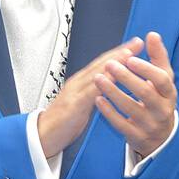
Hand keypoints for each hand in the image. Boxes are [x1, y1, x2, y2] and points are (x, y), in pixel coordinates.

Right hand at [38, 37, 145, 156]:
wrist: (41, 136)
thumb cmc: (62, 123)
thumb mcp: (82, 105)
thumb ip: (93, 95)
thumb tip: (108, 89)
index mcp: (80, 84)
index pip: (102, 64)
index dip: (119, 53)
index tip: (135, 46)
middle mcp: (77, 84)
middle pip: (101, 64)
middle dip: (120, 52)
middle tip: (137, 43)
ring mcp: (74, 93)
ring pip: (96, 74)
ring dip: (113, 63)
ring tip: (128, 54)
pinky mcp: (73, 105)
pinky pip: (90, 92)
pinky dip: (102, 83)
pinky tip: (112, 78)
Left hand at [93, 31, 176, 159]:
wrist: (161, 136)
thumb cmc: (159, 100)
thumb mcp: (163, 80)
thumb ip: (158, 57)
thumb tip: (152, 35)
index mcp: (169, 94)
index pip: (162, 80)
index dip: (146, 69)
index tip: (130, 58)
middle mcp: (162, 110)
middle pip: (145, 93)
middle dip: (126, 78)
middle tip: (110, 64)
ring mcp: (149, 124)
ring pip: (130, 108)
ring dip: (112, 92)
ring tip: (98, 78)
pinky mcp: (136, 135)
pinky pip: (120, 124)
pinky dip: (108, 111)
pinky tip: (98, 99)